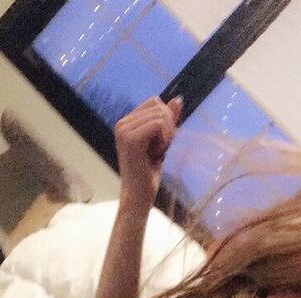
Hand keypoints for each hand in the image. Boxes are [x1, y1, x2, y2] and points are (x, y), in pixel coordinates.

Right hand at [114, 96, 182, 215]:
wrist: (138, 195)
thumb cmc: (148, 172)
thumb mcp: (162, 140)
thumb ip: (168, 120)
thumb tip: (178, 99)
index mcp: (126, 122)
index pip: (155, 102)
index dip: (166, 119)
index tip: (161, 142)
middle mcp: (122, 123)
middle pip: (158, 106)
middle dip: (168, 127)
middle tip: (160, 149)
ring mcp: (124, 130)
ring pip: (160, 115)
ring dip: (167, 135)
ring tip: (157, 153)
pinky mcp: (131, 138)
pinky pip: (158, 124)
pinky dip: (164, 139)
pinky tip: (157, 154)